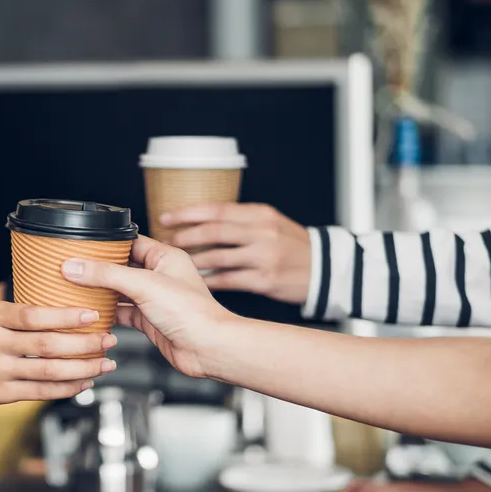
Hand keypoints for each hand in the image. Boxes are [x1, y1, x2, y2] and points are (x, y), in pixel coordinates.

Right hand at [0, 301, 116, 405]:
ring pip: (49, 371)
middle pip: (48, 344)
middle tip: (109, 339)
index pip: (35, 315)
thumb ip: (15, 313)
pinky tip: (83, 382)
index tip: (92, 315)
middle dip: (85, 344)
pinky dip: (66, 388)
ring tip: (105, 363)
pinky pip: (40, 392)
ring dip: (83, 368)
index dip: (67, 316)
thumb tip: (59, 304)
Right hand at [60, 236, 234, 377]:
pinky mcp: (150, 321)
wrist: (208, 349)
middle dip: (99, 269)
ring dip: (101, 292)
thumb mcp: (144, 285)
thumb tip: (76, 266)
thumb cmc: (192, 313)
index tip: (82, 246)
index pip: (130, 242)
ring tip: (77, 288)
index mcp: (165, 257)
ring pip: (120, 291)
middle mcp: (160, 276)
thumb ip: (107, 274)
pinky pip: (123, 313)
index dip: (107, 244)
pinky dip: (108, 314)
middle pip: (122, 267)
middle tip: (74, 267)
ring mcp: (154, 299)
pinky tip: (92, 313)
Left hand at [159, 203, 310, 304]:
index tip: (165, 217)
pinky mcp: (264, 280)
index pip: (217, 210)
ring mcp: (264, 257)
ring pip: (218, 257)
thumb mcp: (270, 222)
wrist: (325, 268)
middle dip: (185, 236)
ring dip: (193, 260)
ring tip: (176, 263)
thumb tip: (199, 221)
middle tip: (166, 242)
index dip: (187, 213)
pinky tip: (195, 281)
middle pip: (214, 232)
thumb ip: (240, 220)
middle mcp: (262, 233)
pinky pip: (228, 280)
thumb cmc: (291, 244)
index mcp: (260, 214)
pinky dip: (208, 281)